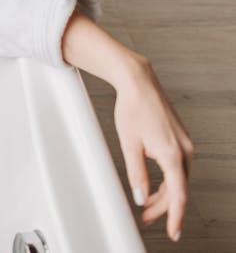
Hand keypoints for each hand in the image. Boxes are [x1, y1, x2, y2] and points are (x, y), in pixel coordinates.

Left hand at [61, 11, 193, 241]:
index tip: (173, 232)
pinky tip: (154, 184)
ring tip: (146, 204)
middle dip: (164, 207)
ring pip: (179, 179)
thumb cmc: (132, 109)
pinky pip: (178, 167)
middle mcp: (185, 150)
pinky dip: (168, 179)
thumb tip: (140, 197)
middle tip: (146, 218)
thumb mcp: (129, 145)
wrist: (139, 83)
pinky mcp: (180, 139)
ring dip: (165, 193)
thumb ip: (137, 174)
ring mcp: (185, 144)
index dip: (175, 216)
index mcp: (173, 155)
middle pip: (179, 189)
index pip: (178, 195)